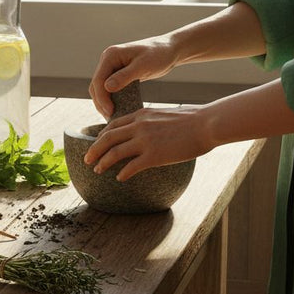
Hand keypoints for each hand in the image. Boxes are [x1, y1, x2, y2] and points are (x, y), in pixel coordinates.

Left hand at [83, 105, 213, 180]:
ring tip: (97, 170)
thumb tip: (147, 131)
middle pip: (108, 138)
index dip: (101, 136)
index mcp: (141, 116)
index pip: (113, 125)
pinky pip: (132, 166)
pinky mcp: (154, 155)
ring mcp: (145, 141)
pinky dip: (123, 173)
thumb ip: (151, 122)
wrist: (206, 124)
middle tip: (87, 160)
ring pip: (115, 153)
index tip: (96, 145)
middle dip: (94, 150)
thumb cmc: (191, 120)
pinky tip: (120, 178)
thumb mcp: (164, 115)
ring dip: (103, 163)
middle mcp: (139, 127)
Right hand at [88, 36, 178, 117]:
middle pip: (97, 85)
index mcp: (111, 55)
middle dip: (101, 102)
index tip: (110, 111)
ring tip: (112, 116)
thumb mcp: (143, 66)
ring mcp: (113, 67)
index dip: (102, 97)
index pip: (99, 79)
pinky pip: (110, 88)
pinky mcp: (119, 73)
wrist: (169, 49)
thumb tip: (107, 87)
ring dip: (104, 102)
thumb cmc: (158, 54)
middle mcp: (108, 60)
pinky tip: (117, 109)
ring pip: (101, 88)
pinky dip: (111, 99)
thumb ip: (125, 76)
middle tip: (110, 117)